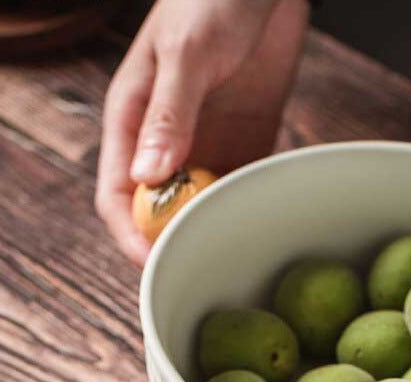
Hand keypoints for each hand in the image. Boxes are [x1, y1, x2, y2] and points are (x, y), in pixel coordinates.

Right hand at [95, 0, 309, 265]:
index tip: (153, 264)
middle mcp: (168, 138)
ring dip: (215, 226)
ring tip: (236, 250)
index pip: (119, 193)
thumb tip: (147, 179)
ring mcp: (208, 141)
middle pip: (162, 208)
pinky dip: (248, 202)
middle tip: (202, 268)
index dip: (131, 234)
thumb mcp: (188, 54)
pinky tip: (262, 218)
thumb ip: (169, 114)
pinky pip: (242, 183)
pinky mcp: (246, 139)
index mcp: (135, 119)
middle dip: (175, 241)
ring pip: (203, 202)